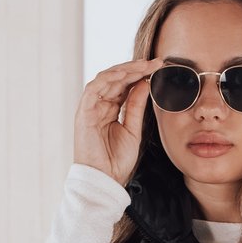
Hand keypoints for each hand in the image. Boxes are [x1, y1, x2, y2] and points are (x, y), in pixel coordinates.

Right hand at [73, 57, 165, 186]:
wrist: (105, 180)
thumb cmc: (117, 161)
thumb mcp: (133, 129)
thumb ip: (137, 106)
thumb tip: (145, 83)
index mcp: (109, 110)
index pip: (124, 85)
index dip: (140, 74)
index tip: (158, 67)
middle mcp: (98, 106)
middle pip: (116, 79)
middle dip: (135, 68)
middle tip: (155, 62)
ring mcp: (90, 108)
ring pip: (105, 79)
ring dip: (125, 70)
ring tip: (143, 65)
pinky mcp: (83, 113)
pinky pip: (94, 88)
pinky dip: (109, 78)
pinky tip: (126, 74)